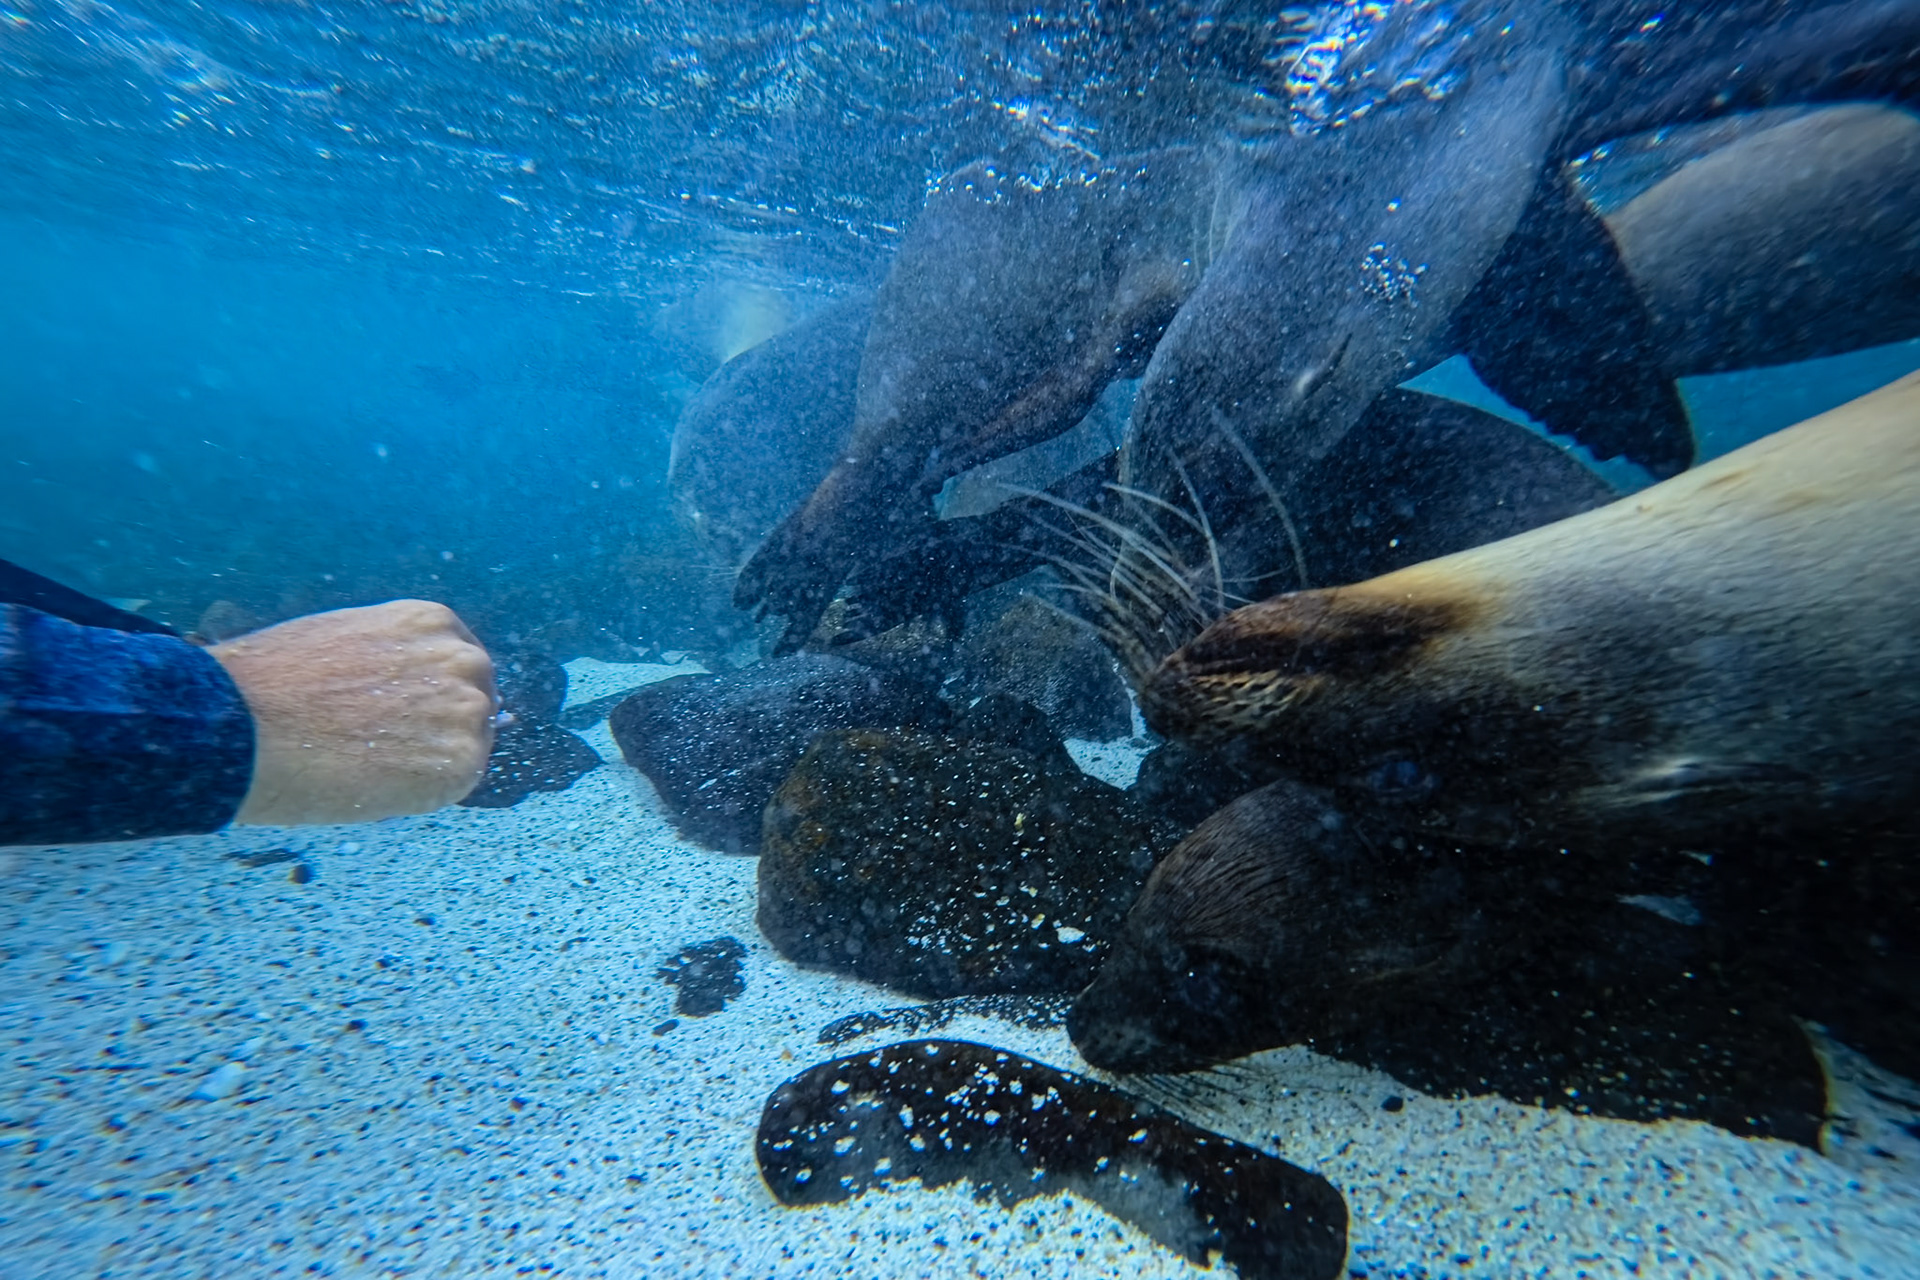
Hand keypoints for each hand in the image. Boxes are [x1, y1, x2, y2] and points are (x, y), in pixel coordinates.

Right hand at [211, 601, 496, 825]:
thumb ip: (387, 660)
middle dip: (438, 726)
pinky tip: (377, 784)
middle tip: (387, 748)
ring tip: (371, 765)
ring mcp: (467, 708)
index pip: (456, 664)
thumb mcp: (341, 640)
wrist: (245, 726)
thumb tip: (401, 692)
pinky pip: (455, 782)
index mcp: (430, 621)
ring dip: (430, 759)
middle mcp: (461, 658)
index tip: (403, 715)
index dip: (430, 695)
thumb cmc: (270, 684)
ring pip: (467, 744)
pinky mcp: (460, 760)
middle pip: (473, 701)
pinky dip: (422, 791)